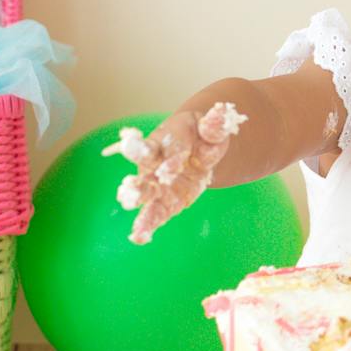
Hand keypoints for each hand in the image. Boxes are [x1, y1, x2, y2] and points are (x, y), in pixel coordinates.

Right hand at [106, 103, 244, 243]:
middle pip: (145, 164)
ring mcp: (155, 183)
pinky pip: (153, 214)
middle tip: (127, 187)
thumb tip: (222, 112)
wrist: (196, 153)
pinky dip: (145, 225)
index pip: (168, 148)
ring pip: (144, 189)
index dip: (172, 158)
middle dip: (139, 175)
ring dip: (136, 197)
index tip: (172, 168)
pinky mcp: (161, 202)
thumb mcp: (210, 131)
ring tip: (127, 204)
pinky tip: (138, 237)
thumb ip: (215, 126)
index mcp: (166, 140)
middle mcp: (155, 161)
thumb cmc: (201, 139)